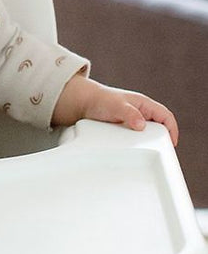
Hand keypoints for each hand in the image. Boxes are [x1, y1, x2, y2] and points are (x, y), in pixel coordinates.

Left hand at [52, 75, 178, 145]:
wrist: (81, 102)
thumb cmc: (99, 99)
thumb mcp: (115, 106)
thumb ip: (128, 113)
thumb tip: (141, 124)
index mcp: (143, 104)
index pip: (165, 116)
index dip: (172, 129)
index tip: (171, 143)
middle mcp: (140, 112)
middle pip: (159, 127)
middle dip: (162, 139)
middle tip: (160, 153)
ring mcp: (133, 120)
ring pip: (148, 133)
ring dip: (149, 143)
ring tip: (147, 154)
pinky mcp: (125, 128)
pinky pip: (136, 137)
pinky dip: (138, 144)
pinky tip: (134, 151)